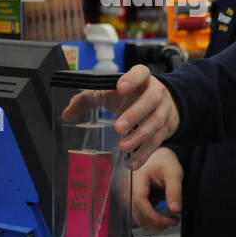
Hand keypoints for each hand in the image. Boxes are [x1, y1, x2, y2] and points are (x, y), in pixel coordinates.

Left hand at [62, 65, 178, 169]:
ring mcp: (165, 110)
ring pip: (156, 122)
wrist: (163, 103)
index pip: (140, 73)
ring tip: (124, 147)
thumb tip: (67, 115)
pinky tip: (133, 163)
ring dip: (140, 136)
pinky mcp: (168, 127)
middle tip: (119, 128)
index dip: (132, 79)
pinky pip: (158, 140)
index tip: (120, 87)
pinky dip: (145, 153)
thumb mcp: (110, 92)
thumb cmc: (131, 96)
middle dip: (135, 114)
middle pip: (151, 100)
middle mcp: (157, 92)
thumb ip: (87, 99)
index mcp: (142, 78)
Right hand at [130, 147, 183, 229]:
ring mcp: (129, 196)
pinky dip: (151, 220)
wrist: (159, 157)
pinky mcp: (132, 201)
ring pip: (137, 218)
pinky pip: (139, 216)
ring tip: (170, 220)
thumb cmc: (165, 161)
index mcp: (136, 178)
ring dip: (154, 224)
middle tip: (174, 220)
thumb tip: (175, 209)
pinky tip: (163, 218)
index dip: (153, 216)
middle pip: (137, 214)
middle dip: (156, 223)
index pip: (139, 202)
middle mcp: (128, 188)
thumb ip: (175, 191)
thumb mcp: (174, 173)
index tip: (169, 220)